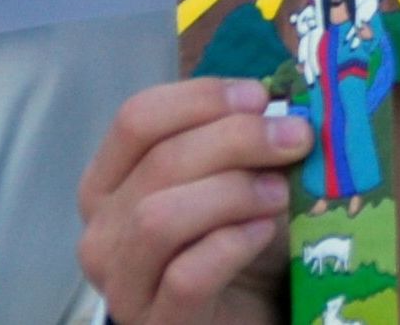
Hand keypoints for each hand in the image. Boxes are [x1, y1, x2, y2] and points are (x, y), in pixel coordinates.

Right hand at [77, 77, 303, 324]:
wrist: (247, 311)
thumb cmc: (237, 236)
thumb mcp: (237, 176)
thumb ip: (246, 137)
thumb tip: (287, 106)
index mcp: (111, 181)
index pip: (137, 118)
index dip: (202, 99)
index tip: (261, 96)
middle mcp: (102, 232)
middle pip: (160, 161)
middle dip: (238, 139)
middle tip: (296, 137)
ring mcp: (122, 285)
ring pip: (159, 219)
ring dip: (232, 193)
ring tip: (280, 193)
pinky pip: (186, 277)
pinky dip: (232, 245)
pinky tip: (262, 233)